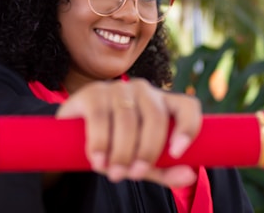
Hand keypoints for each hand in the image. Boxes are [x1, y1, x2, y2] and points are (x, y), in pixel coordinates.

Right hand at [56, 78, 201, 186]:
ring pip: (127, 119)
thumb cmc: (116, 146)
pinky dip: (101, 142)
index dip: (188, 127)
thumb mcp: (141, 161)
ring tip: (113, 173)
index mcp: (163, 104)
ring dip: (122, 151)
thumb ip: (164, 169)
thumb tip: (189, 176)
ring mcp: (118, 88)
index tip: (177, 153)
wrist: (74, 135)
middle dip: (147, 150)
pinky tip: (98, 160)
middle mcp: (143, 90)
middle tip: (135, 174)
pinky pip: (100, 117)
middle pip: (156, 117)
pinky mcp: (93, 92)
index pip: (188, 106)